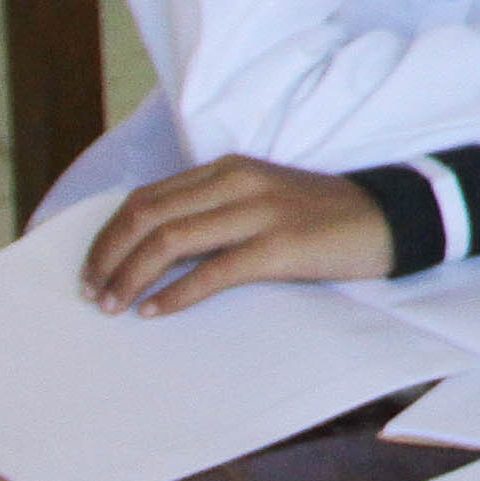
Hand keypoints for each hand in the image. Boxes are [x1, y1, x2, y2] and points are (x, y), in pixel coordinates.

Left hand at [80, 159, 392, 313]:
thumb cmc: (320, 216)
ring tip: (113, 306)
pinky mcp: (279, 246)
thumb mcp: (259, 199)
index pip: (146, 197)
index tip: (91, 269)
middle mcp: (236, 182)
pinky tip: (155, 311)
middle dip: (108, 256)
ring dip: (131, 276)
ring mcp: (259, 212)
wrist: (389, 218)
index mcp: (227, 169)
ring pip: (171, 240)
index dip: (108, 235)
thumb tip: (153, 251)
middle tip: (90, 292)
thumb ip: (212, 211)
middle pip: (147, 215)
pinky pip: (212, 271)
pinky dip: (175, 293)